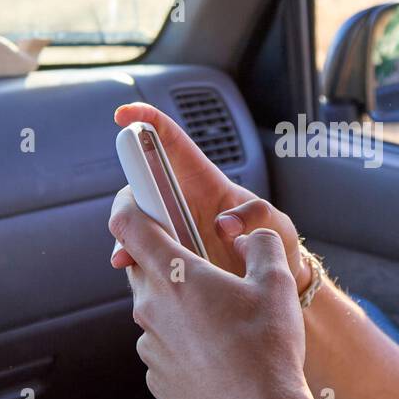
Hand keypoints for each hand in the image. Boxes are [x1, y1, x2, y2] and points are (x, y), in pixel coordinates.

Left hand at [108, 188, 310, 398]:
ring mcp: (150, 346)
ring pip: (157, 310)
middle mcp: (152, 308)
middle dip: (168, 259)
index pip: (128, 223)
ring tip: (227, 322)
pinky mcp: (156, 378)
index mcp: (176, 276)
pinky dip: (186, 343)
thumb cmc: (268, 354)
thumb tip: (251, 235)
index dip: (130, 200)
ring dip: (182, 306)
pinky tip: (222, 357)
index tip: (140, 192)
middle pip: (143, 266)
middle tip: (206, 265)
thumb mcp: (278, 283)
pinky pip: (166, 347)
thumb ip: (262, 245)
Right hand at [110, 103, 311, 293]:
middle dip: (126, 199)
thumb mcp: (275, 223)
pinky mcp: (166, 254)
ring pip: (134, 222)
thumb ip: (256, 215)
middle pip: (139, 187)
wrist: (272, 282)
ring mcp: (171, 228)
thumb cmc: (272, 242)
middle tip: (128, 218)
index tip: (124, 116)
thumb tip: (224, 225)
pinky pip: (141, 251)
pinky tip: (133, 267)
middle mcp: (179, 200)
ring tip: (130, 254)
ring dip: (126, 235)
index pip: (169, 140)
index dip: (146, 121)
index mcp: (203, 179)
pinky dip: (133, 258)